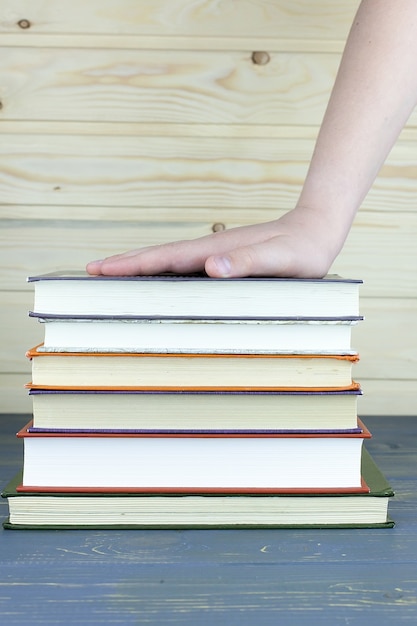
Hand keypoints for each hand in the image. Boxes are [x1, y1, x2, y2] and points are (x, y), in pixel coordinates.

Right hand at [86, 206, 339, 277]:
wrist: (316, 229)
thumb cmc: (301, 249)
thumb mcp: (279, 259)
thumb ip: (247, 262)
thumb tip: (210, 267)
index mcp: (215, 250)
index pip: (164, 258)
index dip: (132, 265)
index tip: (100, 269)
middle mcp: (209, 250)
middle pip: (158, 257)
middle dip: (124, 265)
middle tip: (91, 272)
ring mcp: (214, 255)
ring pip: (168, 263)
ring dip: (140, 269)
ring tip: (114, 277)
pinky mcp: (223, 261)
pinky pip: (184, 269)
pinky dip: (163, 274)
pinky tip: (160, 283)